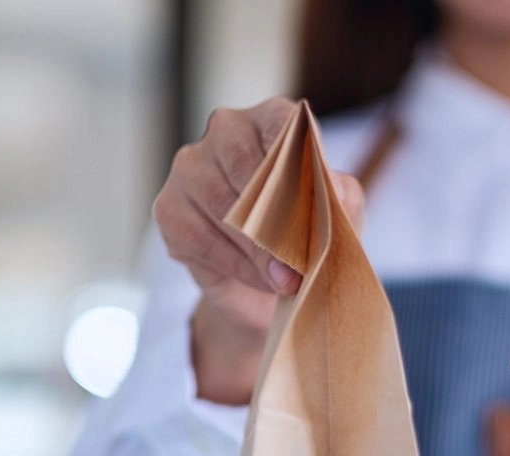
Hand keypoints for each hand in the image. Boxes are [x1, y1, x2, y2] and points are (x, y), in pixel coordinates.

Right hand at [152, 96, 364, 403]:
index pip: (282, 125)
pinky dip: (237, 265)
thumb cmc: (306, 233)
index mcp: (270, 120)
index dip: (300, 162)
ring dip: (260, 250)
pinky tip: (262, 280)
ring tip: (288, 280)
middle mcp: (225, 131)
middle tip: (302, 261)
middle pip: (246, 165)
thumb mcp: (336, 215)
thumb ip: (340, 196)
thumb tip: (332, 189)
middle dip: (278, 219)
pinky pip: (201, 237)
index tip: (318, 198)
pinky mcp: (168, 208)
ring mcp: (190, 167)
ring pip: (223, 206)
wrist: (269, 282)